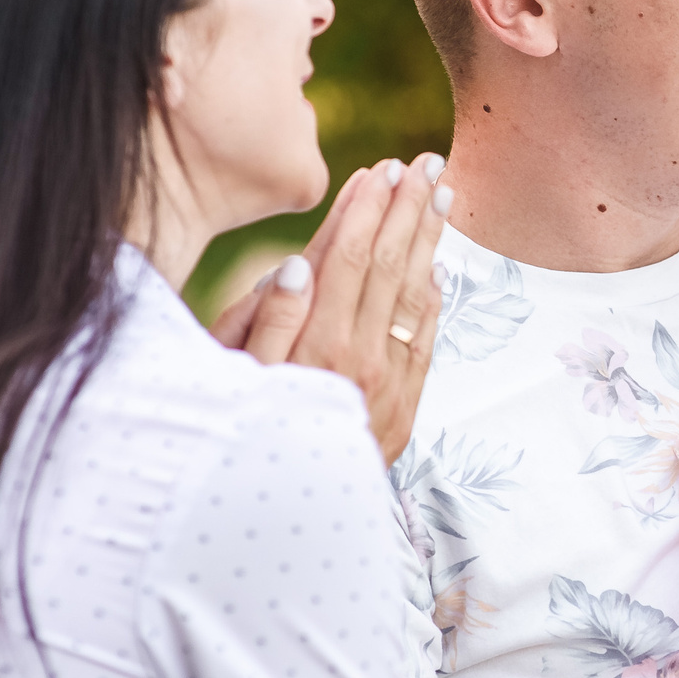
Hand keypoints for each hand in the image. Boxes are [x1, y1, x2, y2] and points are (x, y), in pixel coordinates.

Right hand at [213, 153, 449, 463]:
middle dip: (409, 209)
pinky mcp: (403, 406)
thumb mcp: (235, 378)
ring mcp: (388, 382)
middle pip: (391, 266)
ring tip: (442, 194)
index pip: (350, 258)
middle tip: (427, 163)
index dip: (368, 209)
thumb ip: (267, 322)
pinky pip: (425, 341)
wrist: (285, 514)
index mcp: (319, 342)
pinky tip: (438, 268)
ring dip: (429, 241)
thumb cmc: (240, 435)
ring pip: (414, 296)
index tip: (382, 168)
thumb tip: (298, 265)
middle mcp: (360, 358)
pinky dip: (432, 300)